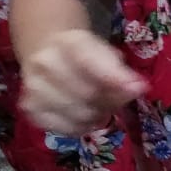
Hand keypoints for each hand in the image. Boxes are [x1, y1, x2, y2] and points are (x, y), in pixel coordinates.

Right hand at [20, 30, 146, 136]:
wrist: (48, 55)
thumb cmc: (84, 55)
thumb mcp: (106, 53)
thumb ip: (120, 70)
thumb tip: (139, 88)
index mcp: (67, 42)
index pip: (90, 62)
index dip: (116, 78)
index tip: (139, 88)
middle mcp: (44, 64)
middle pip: (87, 94)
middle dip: (112, 101)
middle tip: (121, 99)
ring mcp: (33, 89)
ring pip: (78, 114)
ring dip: (99, 115)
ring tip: (103, 106)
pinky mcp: (32, 111)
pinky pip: (66, 128)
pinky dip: (84, 127)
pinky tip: (88, 116)